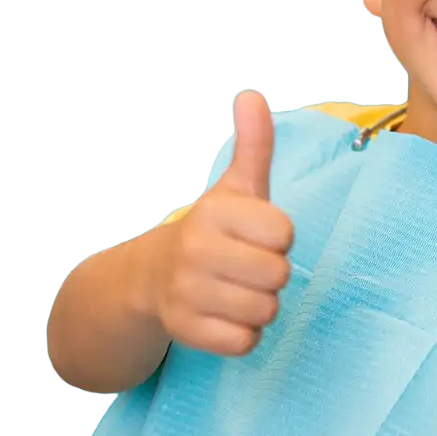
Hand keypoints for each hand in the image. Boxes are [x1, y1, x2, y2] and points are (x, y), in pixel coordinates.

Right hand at [148, 90, 292, 355]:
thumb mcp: (235, 186)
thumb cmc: (211, 230)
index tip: (257, 234)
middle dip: (272, 274)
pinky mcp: (184, 331)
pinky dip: (244, 335)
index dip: (278, 237)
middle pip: (279, 275)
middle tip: (247, 265)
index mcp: (214, 212)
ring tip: (236, 289)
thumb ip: (253, 143)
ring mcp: (186, 292)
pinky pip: (245, 342)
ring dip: (260, 305)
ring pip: (265, 311)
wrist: (151, 277)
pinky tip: (225, 315)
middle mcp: (195, 250)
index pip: (284, 233)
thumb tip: (253, 93)